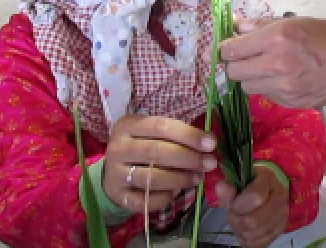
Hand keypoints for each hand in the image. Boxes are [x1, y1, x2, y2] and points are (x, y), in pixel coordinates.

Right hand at [103, 115, 217, 211]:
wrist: (114, 170)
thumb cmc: (142, 145)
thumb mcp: (153, 133)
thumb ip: (176, 136)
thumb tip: (208, 144)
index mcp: (128, 125)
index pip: (161, 127)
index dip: (188, 135)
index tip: (211, 143)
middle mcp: (118, 148)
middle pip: (156, 152)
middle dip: (188, 158)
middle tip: (210, 163)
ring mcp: (115, 174)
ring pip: (151, 178)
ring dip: (180, 179)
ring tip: (198, 178)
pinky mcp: (118, 196)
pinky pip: (145, 201)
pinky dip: (164, 198)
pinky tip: (176, 193)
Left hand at [215, 165, 289, 247]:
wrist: (268, 190)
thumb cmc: (250, 183)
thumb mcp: (237, 178)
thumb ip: (228, 184)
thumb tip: (221, 188)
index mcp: (269, 180)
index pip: (255, 196)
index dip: (237, 204)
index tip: (232, 203)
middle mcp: (279, 199)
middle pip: (252, 221)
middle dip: (235, 219)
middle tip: (233, 212)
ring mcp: (281, 218)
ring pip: (252, 235)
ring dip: (239, 230)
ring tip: (238, 219)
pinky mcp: (278, 233)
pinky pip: (256, 244)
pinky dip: (245, 238)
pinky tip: (245, 228)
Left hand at [220, 17, 325, 108]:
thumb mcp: (295, 21)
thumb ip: (262, 25)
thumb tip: (237, 26)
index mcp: (276, 38)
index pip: (232, 49)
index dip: (226, 49)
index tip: (229, 48)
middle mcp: (275, 64)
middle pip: (234, 71)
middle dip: (236, 64)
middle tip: (246, 59)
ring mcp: (281, 86)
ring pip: (247, 86)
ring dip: (251, 77)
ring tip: (266, 69)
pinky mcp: (288, 101)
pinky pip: (265, 95)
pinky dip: (268, 87)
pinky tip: (282, 79)